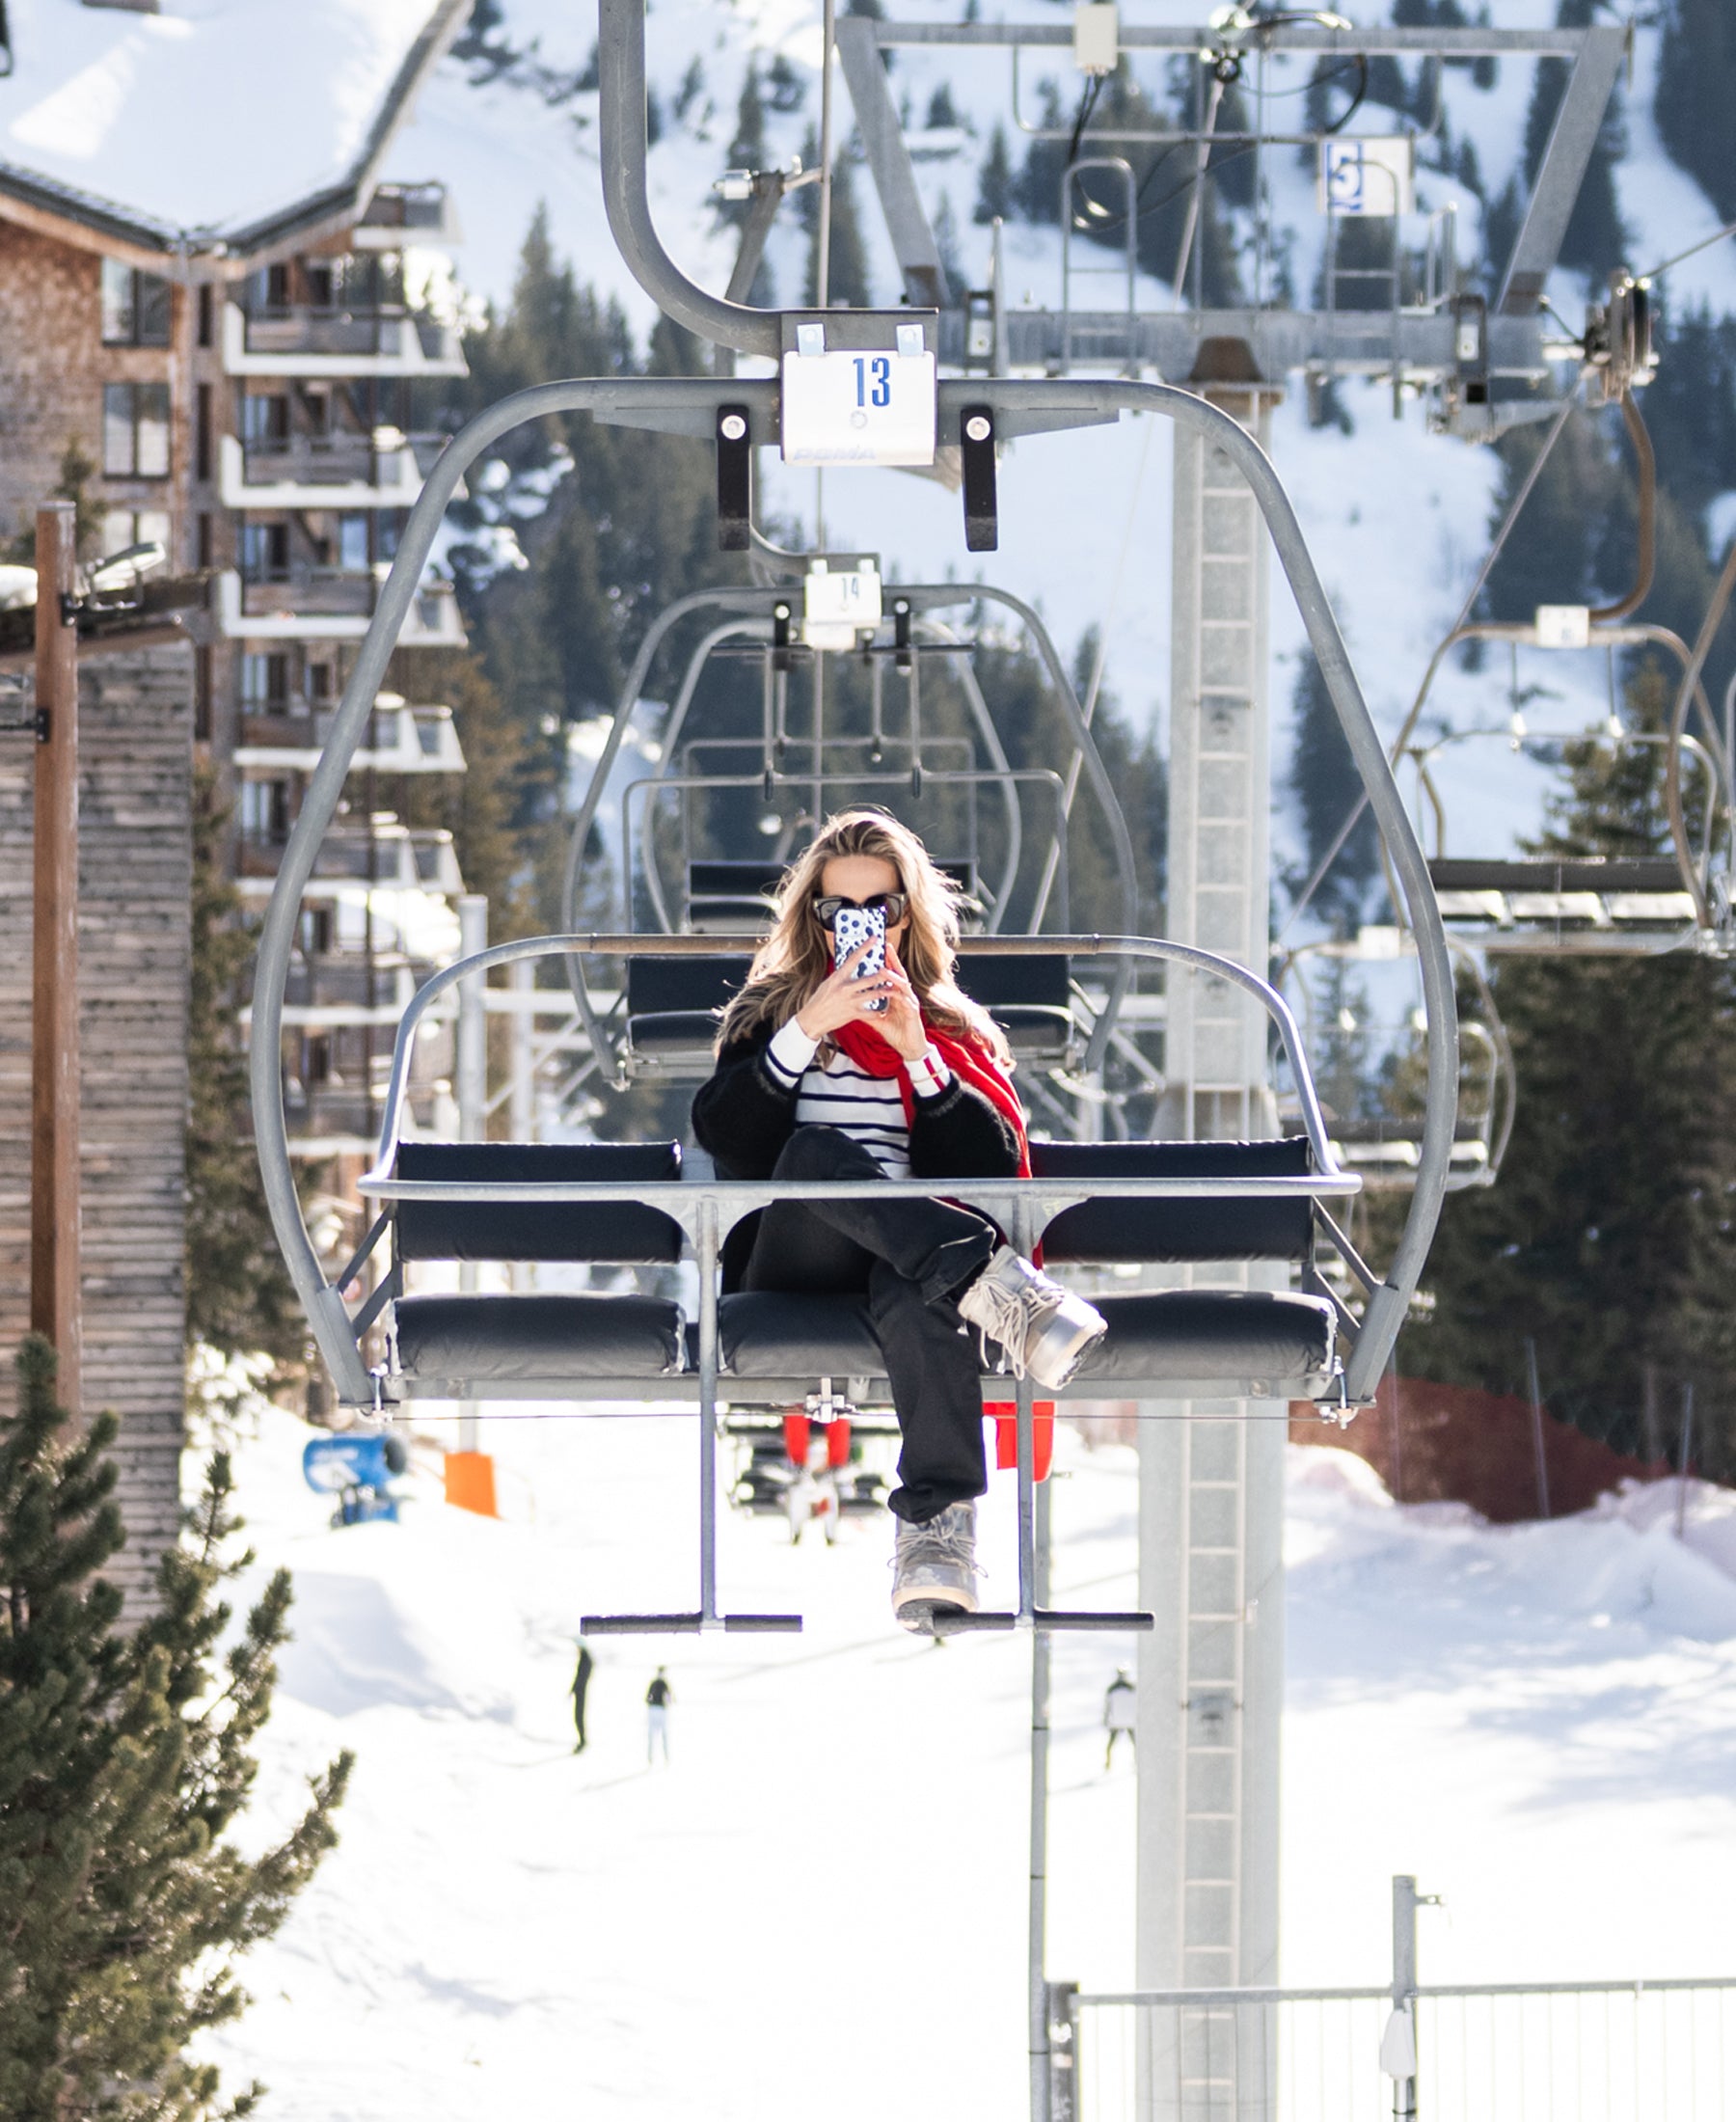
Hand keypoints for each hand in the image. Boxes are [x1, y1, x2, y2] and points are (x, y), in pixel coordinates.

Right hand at [794, 938, 898, 1038]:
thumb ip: (841, 975)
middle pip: (870, 979)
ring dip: (886, 991)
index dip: (865, 947)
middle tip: (892, 969)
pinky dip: (878, 1012)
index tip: (875, 938)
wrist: (812, 1019)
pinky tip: (883, 1011)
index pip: (853, 958)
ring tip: (893, 989)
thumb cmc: (819, 1000)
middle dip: (883, 974)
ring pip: (874, 994)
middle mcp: (845, 988)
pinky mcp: (853, 1013)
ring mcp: (850, 1001)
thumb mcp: (828, 983)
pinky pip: (871, 1013)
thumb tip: (850, 966)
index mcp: (838, 977)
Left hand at [877, 935, 927, 1060]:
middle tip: (886, 947)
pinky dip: (900, 995)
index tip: (877, 950)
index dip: (886, 962)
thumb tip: (852, 1006)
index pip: (890, 975)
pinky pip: (906, 1001)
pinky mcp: (913, 1012)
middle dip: (893, 960)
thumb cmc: (896, 1032)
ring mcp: (910, 1002)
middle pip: (898, 974)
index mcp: (896, 995)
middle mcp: (904, 995)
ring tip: (884, 969)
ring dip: (893, 977)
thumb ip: (867, 1012)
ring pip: (902, 985)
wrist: (909, 1048)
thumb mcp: (878, 1020)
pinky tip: (894, 990)